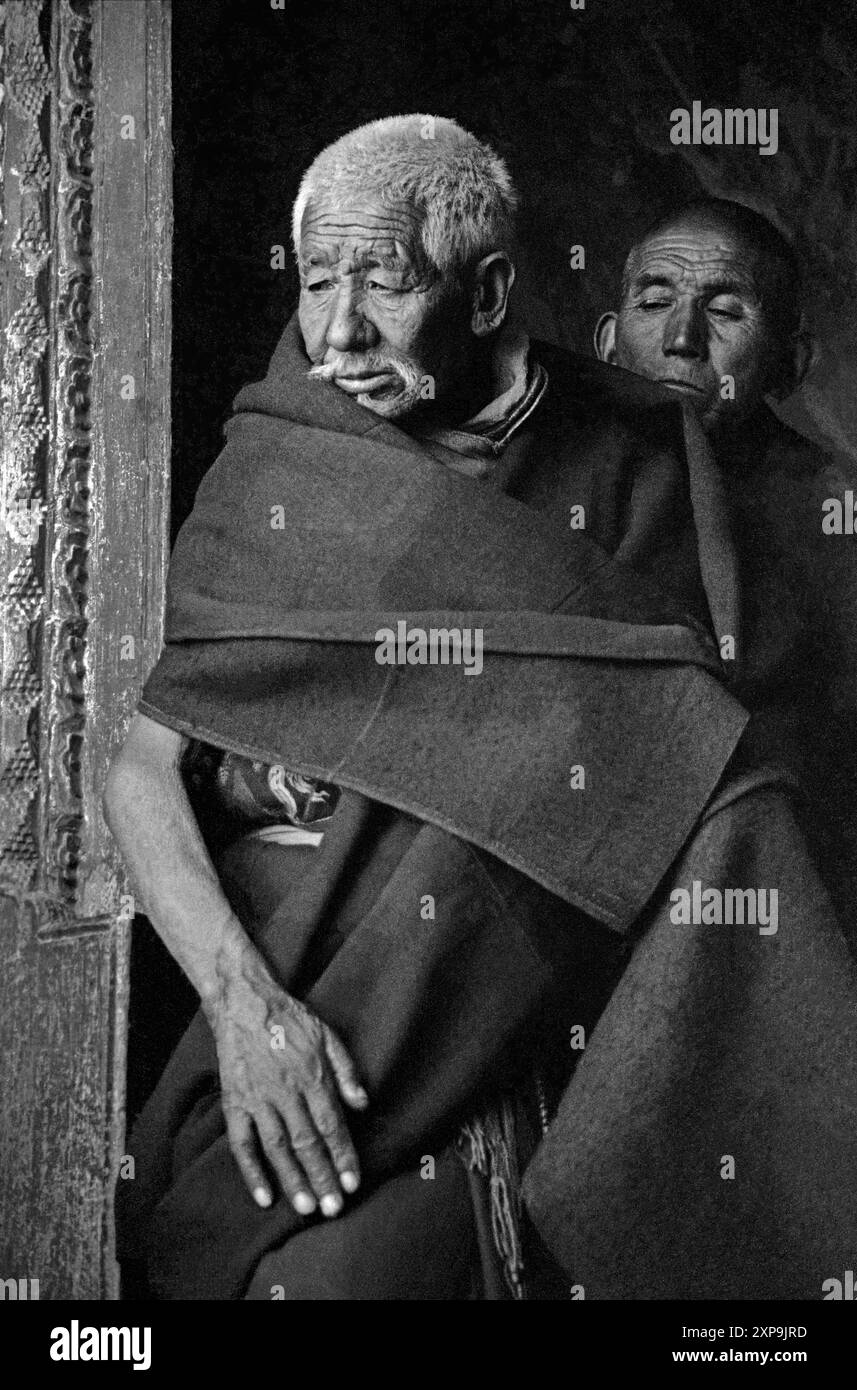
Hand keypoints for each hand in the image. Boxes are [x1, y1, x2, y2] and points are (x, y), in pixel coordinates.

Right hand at [207, 952, 367, 1218]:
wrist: (244, 1002)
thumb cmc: (290, 1020)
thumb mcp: (328, 1035)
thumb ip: (346, 1071)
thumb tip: (363, 1104)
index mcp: (311, 1075)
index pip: (332, 1124)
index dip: (344, 1156)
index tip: (354, 1183)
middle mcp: (285, 1091)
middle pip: (306, 1142)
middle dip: (323, 1177)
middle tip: (334, 1209)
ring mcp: (257, 1099)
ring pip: (277, 1147)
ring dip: (292, 1179)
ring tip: (307, 1207)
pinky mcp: (235, 1102)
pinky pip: (242, 1142)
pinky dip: (251, 1171)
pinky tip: (264, 1196)